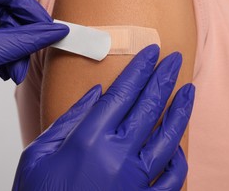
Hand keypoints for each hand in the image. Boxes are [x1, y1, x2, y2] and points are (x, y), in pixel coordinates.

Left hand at [0, 0, 67, 101]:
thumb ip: (24, 41)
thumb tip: (54, 32)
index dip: (34, 14)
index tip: (51, 31)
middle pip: (6, 7)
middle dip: (20, 38)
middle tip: (28, 61)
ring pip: (0, 19)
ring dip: (11, 46)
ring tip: (13, 71)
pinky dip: (0, 46)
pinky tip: (3, 66)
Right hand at [12, 45, 194, 190]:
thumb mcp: (39, 153)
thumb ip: (69, 120)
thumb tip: (96, 94)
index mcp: (88, 140)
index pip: (122, 93)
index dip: (139, 69)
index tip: (151, 51)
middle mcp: (116, 156)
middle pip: (148, 107)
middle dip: (163, 78)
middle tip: (174, 58)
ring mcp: (135, 180)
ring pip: (167, 138)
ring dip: (180, 110)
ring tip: (188, 89)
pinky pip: (171, 178)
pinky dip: (178, 159)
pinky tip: (178, 145)